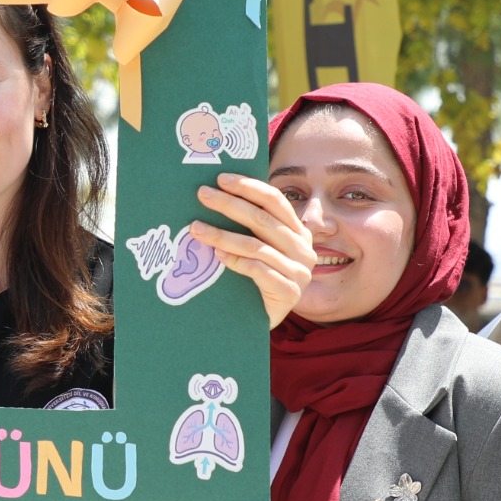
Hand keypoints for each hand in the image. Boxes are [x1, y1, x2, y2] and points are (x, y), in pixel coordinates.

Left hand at [191, 173, 318, 328]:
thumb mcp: (258, 248)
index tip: (221, 179)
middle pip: (262, 219)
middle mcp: (303, 248)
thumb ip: (250, 226)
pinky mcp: (290, 293)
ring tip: (196, 229)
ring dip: (222, 235)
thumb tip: (216, 194)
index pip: (274, 201)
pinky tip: (217, 257)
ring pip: (256, 246)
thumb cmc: (257, 279)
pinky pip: (259, 271)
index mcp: (297, 231)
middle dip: (229, 204)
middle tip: (202, 195)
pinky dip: (236, 262)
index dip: (248, 187)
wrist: (263, 321)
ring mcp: (299, 272)